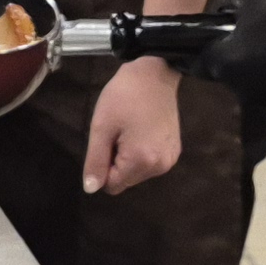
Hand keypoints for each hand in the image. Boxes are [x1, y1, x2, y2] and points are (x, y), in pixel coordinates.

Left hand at [83, 57, 184, 193]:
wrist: (154, 75)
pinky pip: (149, 163)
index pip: (113, 185)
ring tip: (129, 130)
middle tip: (118, 133)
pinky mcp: (174, 151)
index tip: (107, 141)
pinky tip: (141, 130)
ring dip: (128, 157)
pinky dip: (141, 153)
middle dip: (116, 162)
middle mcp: (160, 166)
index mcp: (142, 161)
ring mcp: (170, 159)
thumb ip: (95, 161)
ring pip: (137, 173)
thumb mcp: (101, 127)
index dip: (103, 166)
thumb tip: (91, 189)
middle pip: (126, 180)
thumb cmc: (123, 96)